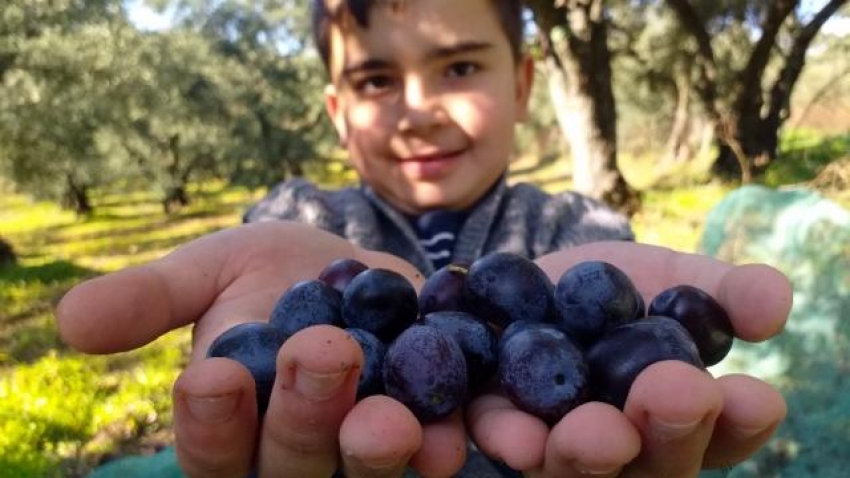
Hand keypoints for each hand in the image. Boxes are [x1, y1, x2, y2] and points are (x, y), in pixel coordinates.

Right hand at [56, 221, 467, 477]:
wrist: (353, 266)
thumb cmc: (267, 272)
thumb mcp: (211, 273)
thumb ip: (153, 299)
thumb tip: (70, 319)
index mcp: (235, 429)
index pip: (213, 449)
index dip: (212, 423)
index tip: (213, 375)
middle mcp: (297, 457)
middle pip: (292, 465)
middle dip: (303, 416)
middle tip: (321, 354)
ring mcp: (362, 452)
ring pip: (363, 469)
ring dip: (375, 446)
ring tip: (389, 416)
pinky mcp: (428, 430)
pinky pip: (437, 446)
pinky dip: (447, 439)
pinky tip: (458, 429)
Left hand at [467, 241, 790, 476]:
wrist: (535, 275)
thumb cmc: (621, 289)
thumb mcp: (678, 279)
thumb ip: (725, 294)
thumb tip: (774, 301)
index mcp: (678, 417)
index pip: (722, 434)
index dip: (741, 422)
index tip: (757, 395)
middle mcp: (625, 446)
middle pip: (654, 464)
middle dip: (668, 431)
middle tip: (675, 391)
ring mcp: (559, 444)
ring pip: (577, 468)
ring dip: (589, 452)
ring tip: (597, 429)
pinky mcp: (498, 422)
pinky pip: (503, 441)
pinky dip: (510, 439)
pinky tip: (514, 434)